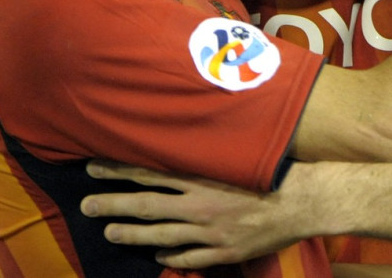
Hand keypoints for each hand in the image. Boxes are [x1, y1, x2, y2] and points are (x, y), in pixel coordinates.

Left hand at [81, 160, 315, 267]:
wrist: (306, 201)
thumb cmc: (276, 169)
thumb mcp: (238, 153)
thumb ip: (211, 149)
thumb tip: (187, 132)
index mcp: (202, 177)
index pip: (150, 172)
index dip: (119, 170)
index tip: (92, 167)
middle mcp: (200, 205)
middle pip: (147, 205)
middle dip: (113, 204)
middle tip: (85, 204)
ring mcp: (210, 232)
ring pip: (161, 235)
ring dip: (132, 233)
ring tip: (109, 231)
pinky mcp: (224, 252)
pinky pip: (191, 259)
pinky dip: (172, 259)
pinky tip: (158, 259)